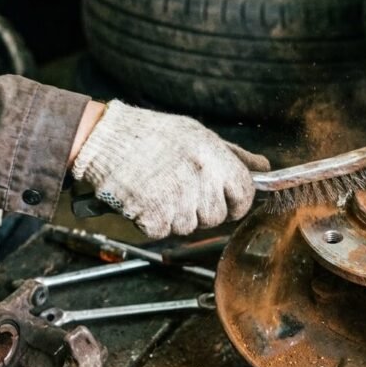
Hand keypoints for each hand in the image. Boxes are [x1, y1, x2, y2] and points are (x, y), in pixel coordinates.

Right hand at [70, 100, 269, 237]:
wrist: (103, 139)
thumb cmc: (150, 135)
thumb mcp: (198, 135)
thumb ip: (234, 155)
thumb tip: (262, 167)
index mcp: (214, 157)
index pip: (245, 193)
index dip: (238, 201)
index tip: (229, 201)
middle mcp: (200, 179)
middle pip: (217, 216)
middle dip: (203, 210)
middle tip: (181, 189)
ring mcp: (177, 200)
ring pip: (190, 226)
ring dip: (176, 216)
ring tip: (159, 188)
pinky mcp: (154, 217)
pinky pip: (164, 231)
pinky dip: (152, 221)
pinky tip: (144, 198)